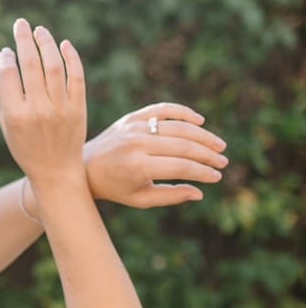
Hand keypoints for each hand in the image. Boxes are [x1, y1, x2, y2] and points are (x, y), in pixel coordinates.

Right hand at [0, 20, 86, 189]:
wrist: (56, 171)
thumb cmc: (27, 147)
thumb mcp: (8, 126)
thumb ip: (7, 95)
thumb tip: (9, 59)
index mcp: (15, 114)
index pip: (9, 74)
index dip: (6, 57)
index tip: (7, 51)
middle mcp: (37, 110)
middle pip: (30, 64)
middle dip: (23, 39)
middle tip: (20, 23)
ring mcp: (60, 108)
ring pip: (53, 65)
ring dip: (46, 43)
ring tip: (40, 31)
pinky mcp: (78, 108)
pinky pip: (76, 76)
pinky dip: (70, 57)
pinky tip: (63, 45)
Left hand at [84, 104, 227, 206]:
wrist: (84, 166)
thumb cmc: (115, 187)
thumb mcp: (140, 199)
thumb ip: (170, 196)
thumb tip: (199, 192)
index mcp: (138, 167)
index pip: (181, 167)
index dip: (202, 172)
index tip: (217, 177)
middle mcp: (137, 144)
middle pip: (184, 145)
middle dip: (207, 155)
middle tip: (223, 162)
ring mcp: (135, 127)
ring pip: (178, 127)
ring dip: (203, 136)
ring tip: (219, 146)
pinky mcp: (132, 116)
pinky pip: (163, 109)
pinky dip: (183, 113)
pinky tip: (200, 121)